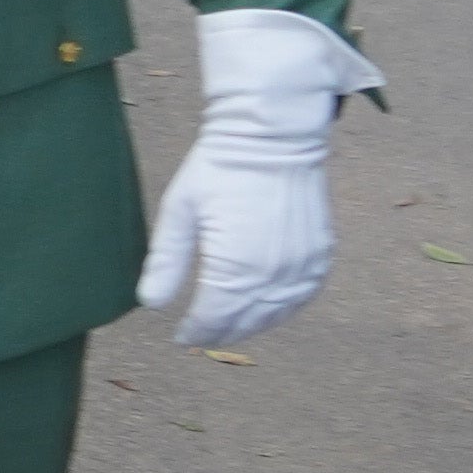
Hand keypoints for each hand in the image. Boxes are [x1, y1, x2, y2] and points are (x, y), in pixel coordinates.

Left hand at [135, 8, 375, 347]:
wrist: (273, 136)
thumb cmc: (220, 168)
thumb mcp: (181, 211)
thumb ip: (166, 261)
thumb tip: (151, 304)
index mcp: (237, 268)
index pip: (214, 317)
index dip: (196, 331)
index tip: (181, 336)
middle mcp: (274, 275)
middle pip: (245, 321)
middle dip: (221, 333)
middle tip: (201, 337)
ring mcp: (303, 267)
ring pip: (275, 315)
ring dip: (251, 326)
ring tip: (229, 327)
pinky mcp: (321, 256)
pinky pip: (302, 297)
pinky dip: (282, 309)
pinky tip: (266, 309)